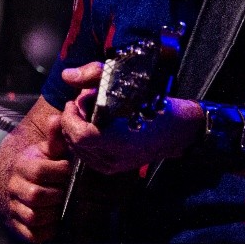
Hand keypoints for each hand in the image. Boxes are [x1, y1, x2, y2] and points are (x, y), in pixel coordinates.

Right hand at [0, 113, 71, 242]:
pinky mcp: (17, 225)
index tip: (68, 170)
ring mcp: (14, 207)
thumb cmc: (39, 164)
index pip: (40, 171)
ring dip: (53, 213)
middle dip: (58, 194)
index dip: (59, 171)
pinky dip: (46, 231)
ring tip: (61, 205)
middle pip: (36, 196)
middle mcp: (14, 187)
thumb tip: (58, 117)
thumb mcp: (47, 150)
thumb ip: (55, 137)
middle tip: (66, 190)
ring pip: (34, 216)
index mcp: (22, 166)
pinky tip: (55, 221)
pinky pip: (32, 235)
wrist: (14, 182)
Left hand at [59, 63, 202, 174]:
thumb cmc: (154, 103)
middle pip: (75, 142)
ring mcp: (113, 166)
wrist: (177, 130)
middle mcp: (114, 157)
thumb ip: (94, 74)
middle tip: (81, 103)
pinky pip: (86, 157)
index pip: (80, 134)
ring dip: (75, 130)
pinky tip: (92, 127)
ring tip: (88, 114)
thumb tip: (66, 75)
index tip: (75, 101)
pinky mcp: (113, 169)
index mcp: (119, 138)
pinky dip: (82, 142)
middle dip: (71, 120)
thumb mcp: (126, 80)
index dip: (71, 118)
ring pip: (78, 151)